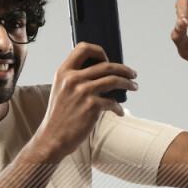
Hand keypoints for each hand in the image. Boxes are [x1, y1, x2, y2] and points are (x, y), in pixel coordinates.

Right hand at [30, 42, 137, 163]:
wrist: (53, 138)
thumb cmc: (60, 116)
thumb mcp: (61, 90)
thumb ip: (75, 79)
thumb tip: (102, 74)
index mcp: (64, 72)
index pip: (83, 48)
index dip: (99, 51)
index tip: (108, 60)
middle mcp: (73, 79)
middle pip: (106, 65)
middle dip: (124, 69)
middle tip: (132, 74)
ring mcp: (83, 92)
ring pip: (114, 80)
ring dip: (128, 83)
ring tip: (134, 87)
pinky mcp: (92, 106)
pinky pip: (113, 102)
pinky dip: (119, 107)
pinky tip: (119, 112)